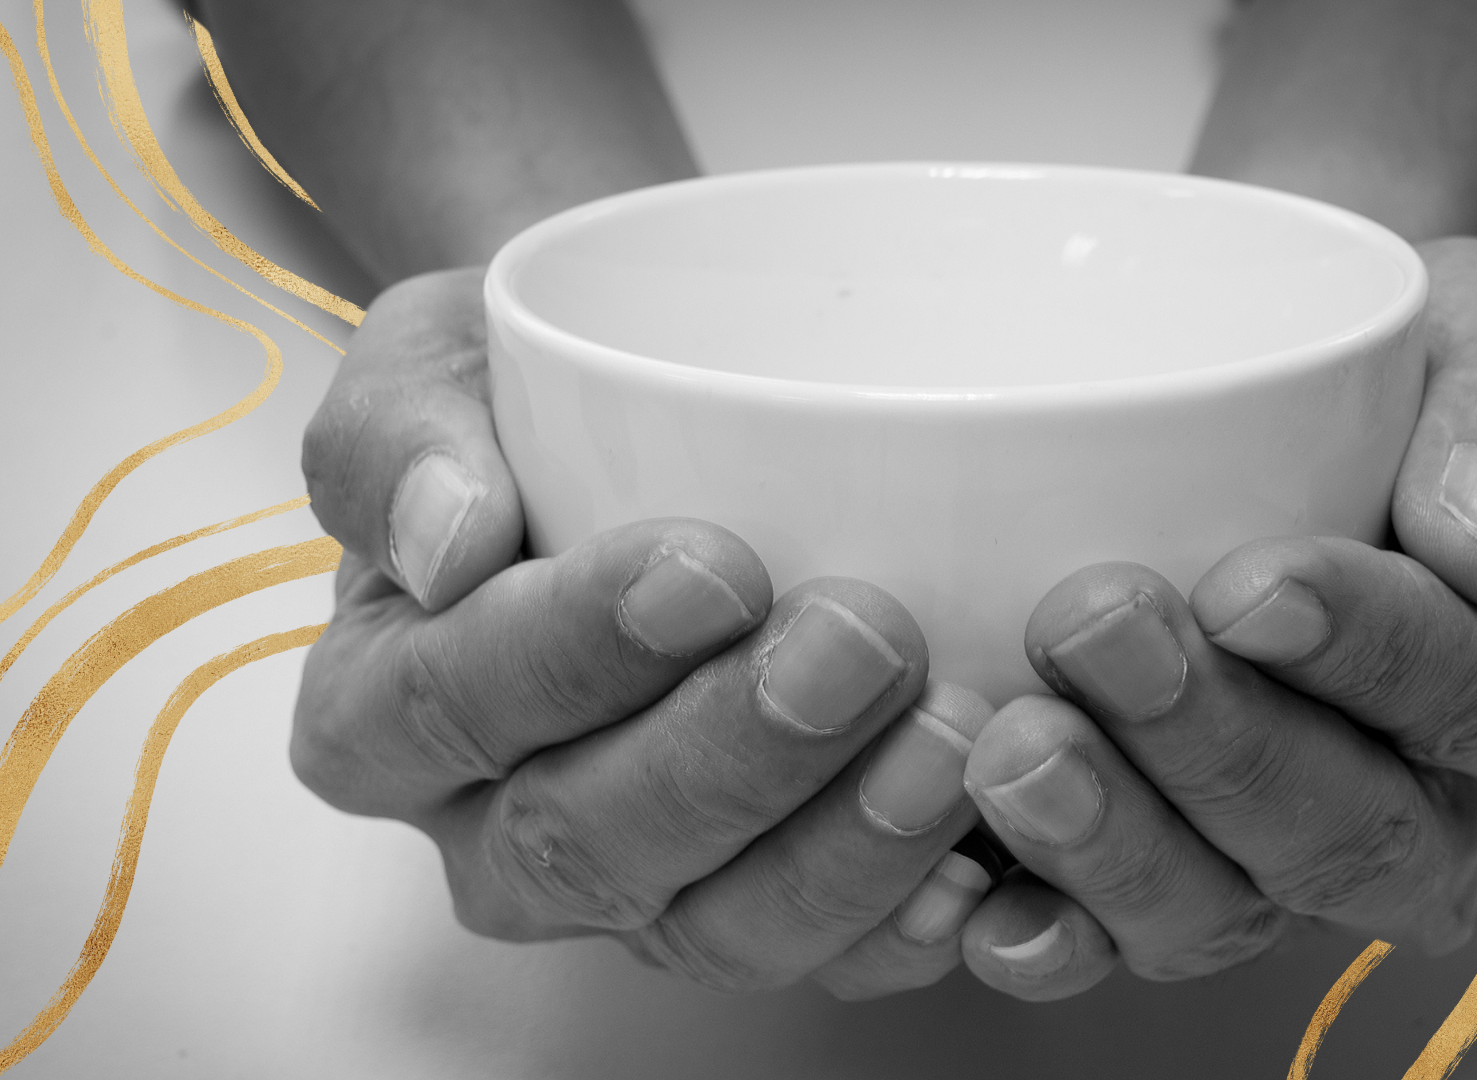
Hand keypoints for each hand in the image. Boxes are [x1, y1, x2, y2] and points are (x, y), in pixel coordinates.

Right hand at [294, 268, 1000, 996]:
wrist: (663, 425)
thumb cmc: (535, 401)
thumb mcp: (436, 360)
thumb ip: (402, 432)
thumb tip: (444, 540)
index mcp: (385, 709)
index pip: (444, 709)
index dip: (571, 653)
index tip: (707, 567)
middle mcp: (494, 829)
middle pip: (586, 844)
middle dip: (732, 753)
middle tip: (857, 640)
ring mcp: (635, 892)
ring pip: (714, 930)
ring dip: (840, 847)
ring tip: (947, 738)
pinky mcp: (757, 914)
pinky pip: (825, 964)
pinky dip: (903, 925)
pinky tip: (976, 863)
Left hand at [954, 238, 1476, 997]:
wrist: (1248, 392)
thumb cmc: (1383, 374)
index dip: (1379, 657)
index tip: (1258, 583)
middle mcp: (1432, 816)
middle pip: (1349, 838)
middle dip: (1216, 745)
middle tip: (1097, 629)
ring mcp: (1288, 873)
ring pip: (1221, 916)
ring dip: (1111, 842)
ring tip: (1014, 748)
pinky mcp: (1160, 890)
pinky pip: (1102, 948)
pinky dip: (1035, 932)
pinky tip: (970, 898)